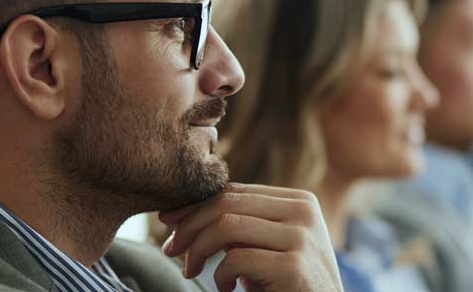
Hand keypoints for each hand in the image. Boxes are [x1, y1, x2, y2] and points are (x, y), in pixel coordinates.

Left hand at [158, 184, 343, 291]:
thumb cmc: (290, 284)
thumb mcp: (267, 247)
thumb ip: (242, 224)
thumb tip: (185, 212)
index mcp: (299, 201)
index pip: (235, 191)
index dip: (195, 205)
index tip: (170, 224)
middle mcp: (303, 212)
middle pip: (226, 203)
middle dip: (188, 226)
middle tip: (171, 249)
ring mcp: (301, 237)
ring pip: (226, 226)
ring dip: (197, 250)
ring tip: (191, 270)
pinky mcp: (293, 266)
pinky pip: (236, 259)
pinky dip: (220, 276)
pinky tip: (226, 288)